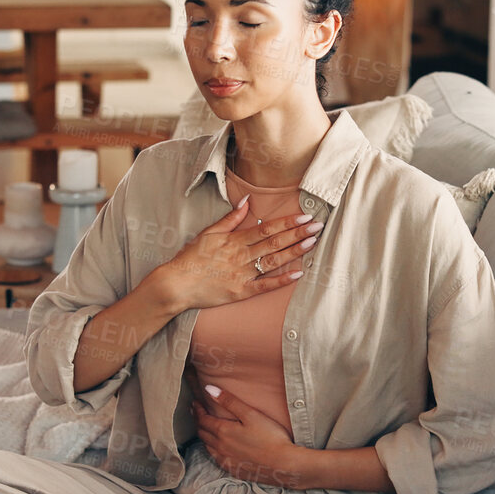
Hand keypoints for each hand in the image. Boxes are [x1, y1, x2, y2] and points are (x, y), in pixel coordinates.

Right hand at [149, 195, 322, 311]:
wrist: (177, 284)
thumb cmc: (190, 258)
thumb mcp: (208, 233)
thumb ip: (230, 218)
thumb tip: (246, 201)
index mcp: (235, 240)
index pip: (266, 228)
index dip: (287, 222)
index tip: (304, 215)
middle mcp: (242, 256)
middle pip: (275, 242)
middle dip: (298, 233)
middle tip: (318, 226)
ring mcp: (242, 275)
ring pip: (273, 261)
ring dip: (294, 252)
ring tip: (312, 243)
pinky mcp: (241, 292)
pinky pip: (265, 286)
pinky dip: (281, 280)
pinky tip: (298, 274)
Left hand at [190, 383, 318, 488]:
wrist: (284, 464)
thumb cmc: (270, 436)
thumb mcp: (251, 414)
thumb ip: (229, 401)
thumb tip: (209, 389)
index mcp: (223, 431)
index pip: (202, 419)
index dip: (197, 410)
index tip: (195, 403)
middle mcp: (220, 447)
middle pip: (202, 433)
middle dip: (198, 421)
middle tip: (197, 413)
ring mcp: (226, 460)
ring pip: (207, 447)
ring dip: (204, 436)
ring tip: (205, 428)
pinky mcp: (233, 470)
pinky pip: (216, 459)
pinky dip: (212, 450)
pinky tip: (217, 448)